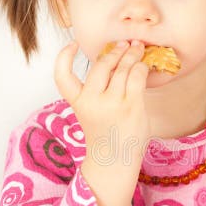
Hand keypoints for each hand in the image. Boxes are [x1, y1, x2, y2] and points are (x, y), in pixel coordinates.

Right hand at [55, 40, 151, 159]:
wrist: (115, 162)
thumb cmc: (107, 135)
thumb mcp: (92, 112)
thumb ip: (100, 90)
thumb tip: (119, 61)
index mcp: (78, 103)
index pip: (62, 76)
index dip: (64, 57)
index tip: (73, 44)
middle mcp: (92, 101)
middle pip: (101, 65)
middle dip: (114, 51)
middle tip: (124, 43)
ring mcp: (112, 103)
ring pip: (122, 68)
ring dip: (132, 55)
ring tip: (137, 49)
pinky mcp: (132, 106)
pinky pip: (137, 77)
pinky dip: (141, 67)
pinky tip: (143, 64)